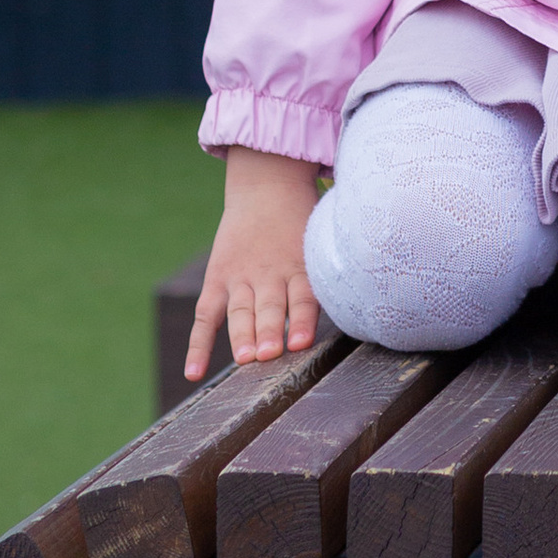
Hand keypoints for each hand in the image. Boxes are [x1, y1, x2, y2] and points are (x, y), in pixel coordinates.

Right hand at [188, 149, 322, 380]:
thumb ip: (332, 270)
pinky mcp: (218, 280)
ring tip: (245, 358)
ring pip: (240, 312)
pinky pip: (205, 317)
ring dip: (242, 337)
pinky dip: (198, 345)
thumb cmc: (303, 222)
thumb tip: (363, 300)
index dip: (301, 321)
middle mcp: (270, 274)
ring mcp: (241, 277)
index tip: (300, 343)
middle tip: (269, 354)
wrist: (267, 184)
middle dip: (269, 332)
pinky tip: (194, 373)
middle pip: (269, 307)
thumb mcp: (321, 239)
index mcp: (300, 265)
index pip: (303, 297)